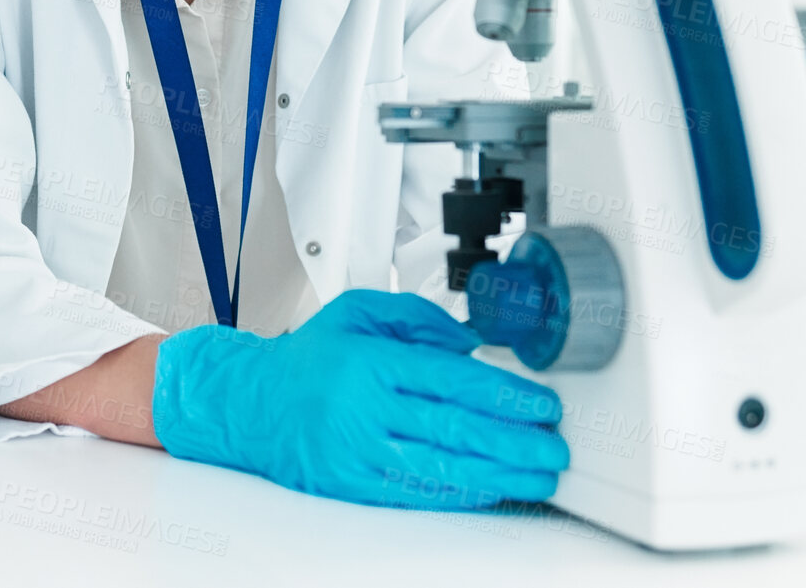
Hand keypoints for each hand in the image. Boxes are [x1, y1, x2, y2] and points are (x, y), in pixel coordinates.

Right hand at [151, 289, 568, 510]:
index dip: (505, 394)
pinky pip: (417, 491)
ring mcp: (359, 450)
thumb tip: (473, 340)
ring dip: (501, 474)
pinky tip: (492, 490)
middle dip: (516, 440)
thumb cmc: (306, 359)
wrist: (250, 403)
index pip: (452, 380)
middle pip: (455, 427)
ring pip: (443, 465)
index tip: (542, 402)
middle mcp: (365, 408)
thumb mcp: (357, 313)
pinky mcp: (353, 483)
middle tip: (555, 445)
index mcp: (371, 362)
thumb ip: (417, 317)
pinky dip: (461, 492)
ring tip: (539, 475)